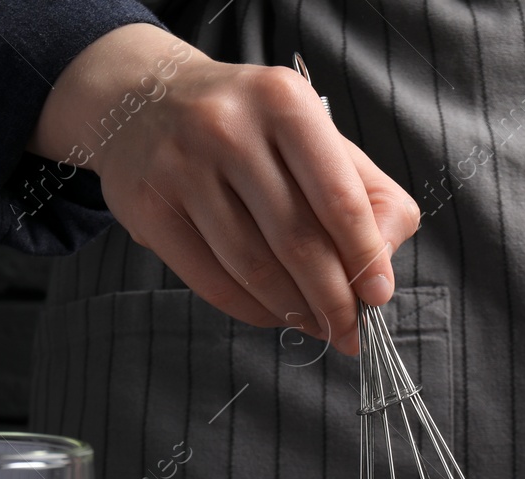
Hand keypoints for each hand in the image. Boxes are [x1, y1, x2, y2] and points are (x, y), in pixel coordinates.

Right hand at [29, 24, 419, 354]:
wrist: (142, 101)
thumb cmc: (252, 131)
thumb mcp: (317, 138)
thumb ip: (369, 196)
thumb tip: (382, 272)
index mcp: (284, 103)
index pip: (339, 199)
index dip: (365, 258)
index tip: (379, 296)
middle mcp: (228, 129)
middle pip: (297, 241)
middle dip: (333, 299)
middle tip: (350, 330)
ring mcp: (182, 168)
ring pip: (254, 268)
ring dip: (295, 311)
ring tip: (317, 325)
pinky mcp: (149, 209)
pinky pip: (212, 282)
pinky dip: (253, 311)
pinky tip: (275, 314)